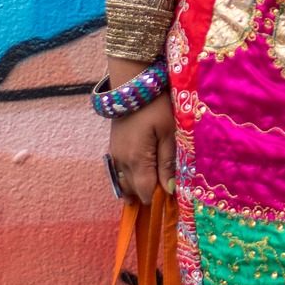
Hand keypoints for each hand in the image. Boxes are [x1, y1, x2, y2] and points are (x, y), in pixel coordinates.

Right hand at [107, 58, 175, 203]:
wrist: (132, 84)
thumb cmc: (156, 106)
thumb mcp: (169, 132)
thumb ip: (168, 162)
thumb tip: (169, 190)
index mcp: (136, 159)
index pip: (145, 192)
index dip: (158, 199)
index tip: (171, 199)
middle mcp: (121, 161)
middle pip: (133, 191)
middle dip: (148, 195)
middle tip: (166, 193)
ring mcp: (114, 155)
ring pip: (123, 183)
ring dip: (137, 188)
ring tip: (153, 189)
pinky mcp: (112, 147)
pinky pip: (118, 172)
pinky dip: (128, 178)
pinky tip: (139, 177)